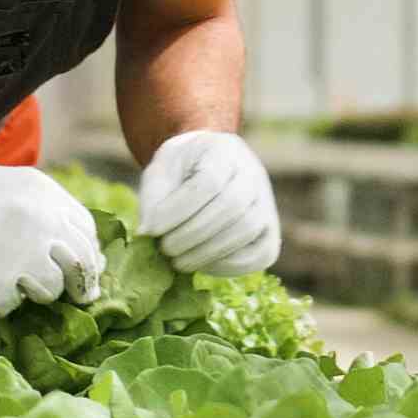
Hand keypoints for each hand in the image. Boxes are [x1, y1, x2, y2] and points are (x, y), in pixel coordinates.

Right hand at [0, 139, 104, 310]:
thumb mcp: (11, 189)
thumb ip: (46, 215)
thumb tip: (87, 259)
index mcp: (44, 192)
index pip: (85, 233)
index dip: (86, 256)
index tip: (79, 273)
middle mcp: (38, 218)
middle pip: (79, 265)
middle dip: (76, 285)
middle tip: (69, 297)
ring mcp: (17, 248)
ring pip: (50, 290)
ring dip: (33, 293)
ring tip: (8, 279)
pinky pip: (11, 305)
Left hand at [138, 130, 281, 276]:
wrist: (206, 168)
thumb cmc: (181, 171)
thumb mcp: (160, 172)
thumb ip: (152, 198)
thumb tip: (147, 233)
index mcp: (224, 150)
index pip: (209, 182)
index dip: (179, 210)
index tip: (152, 229)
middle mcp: (253, 173)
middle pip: (232, 206)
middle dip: (192, 234)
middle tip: (165, 249)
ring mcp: (266, 202)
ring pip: (247, 230)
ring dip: (208, 252)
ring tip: (178, 261)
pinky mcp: (270, 231)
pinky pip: (261, 253)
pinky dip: (230, 266)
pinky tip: (202, 264)